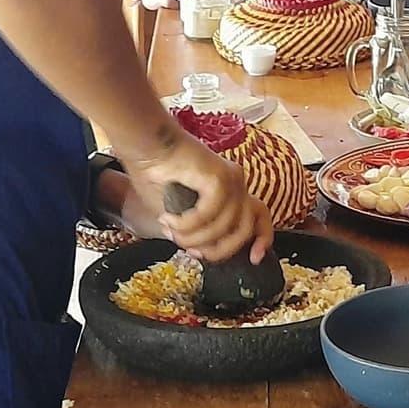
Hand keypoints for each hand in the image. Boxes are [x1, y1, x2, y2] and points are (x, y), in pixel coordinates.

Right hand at [122, 132, 275, 263]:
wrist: (146, 148)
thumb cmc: (157, 177)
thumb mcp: (178, 213)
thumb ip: (195, 231)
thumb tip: (197, 250)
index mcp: (230, 191)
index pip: (260, 216)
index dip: (262, 239)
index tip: (254, 259)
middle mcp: (236, 183)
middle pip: (247, 226)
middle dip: (220, 249)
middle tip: (193, 252)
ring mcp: (231, 178)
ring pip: (228, 225)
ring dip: (196, 238)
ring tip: (172, 232)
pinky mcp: (220, 176)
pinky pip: (211, 213)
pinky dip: (189, 224)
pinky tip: (170, 220)